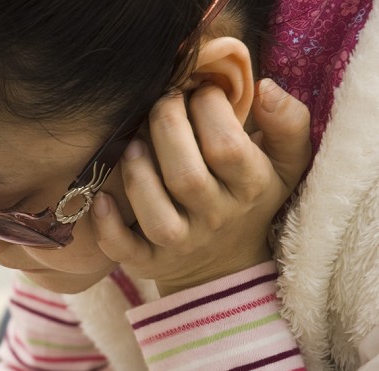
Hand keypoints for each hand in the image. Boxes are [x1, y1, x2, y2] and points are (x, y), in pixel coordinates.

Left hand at [93, 78, 310, 295]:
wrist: (224, 263)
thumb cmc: (250, 196)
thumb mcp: (285, 163)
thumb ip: (288, 123)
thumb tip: (265, 87)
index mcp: (251, 187)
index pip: (227, 147)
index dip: (208, 110)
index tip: (198, 90)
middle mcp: (216, 218)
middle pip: (186, 176)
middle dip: (166, 128)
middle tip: (160, 103)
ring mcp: (180, 244)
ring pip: (155, 212)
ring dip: (137, 172)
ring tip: (133, 142)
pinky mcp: (147, 262)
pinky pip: (123, 249)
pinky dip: (107, 226)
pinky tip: (102, 198)